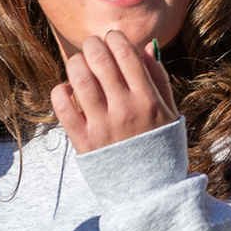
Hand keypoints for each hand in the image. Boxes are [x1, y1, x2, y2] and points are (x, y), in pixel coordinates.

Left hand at [51, 30, 178, 154]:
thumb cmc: (161, 147)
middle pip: (101, 61)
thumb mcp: (169, 112)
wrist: (150, 191)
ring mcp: (103, 126)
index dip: (114, 38)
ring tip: (78, 63)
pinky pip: (64, 108)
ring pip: (80, 79)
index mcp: (147, 100)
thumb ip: (158, 79)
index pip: (126, 54)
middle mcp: (124, 110)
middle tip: (91, 46)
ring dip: (75, 63)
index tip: (110, 39)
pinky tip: (67, 89)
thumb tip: (147, 46)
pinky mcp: (84, 142)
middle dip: (92, 45)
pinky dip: (61, 91)